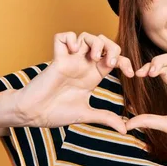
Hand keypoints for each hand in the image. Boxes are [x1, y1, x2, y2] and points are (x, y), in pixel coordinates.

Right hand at [14, 32, 133, 132]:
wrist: (34, 114)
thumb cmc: (56, 113)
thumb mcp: (86, 114)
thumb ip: (106, 118)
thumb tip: (125, 130)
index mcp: (93, 75)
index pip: (114, 59)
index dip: (125, 62)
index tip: (132, 74)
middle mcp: (83, 65)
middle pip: (103, 42)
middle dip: (112, 47)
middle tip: (110, 63)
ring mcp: (70, 59)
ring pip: (86, 35)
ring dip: (94, 42)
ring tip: (92, 57)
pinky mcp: (56, 58)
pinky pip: (63, 36)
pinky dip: (70, 38)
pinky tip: (74, 51)